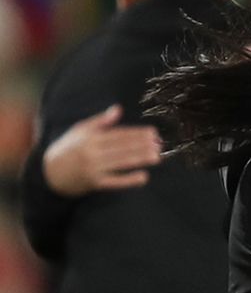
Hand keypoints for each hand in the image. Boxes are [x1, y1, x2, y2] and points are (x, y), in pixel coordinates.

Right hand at [41, 105, 161, 195]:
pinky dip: (129, 179)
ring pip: (121, 163)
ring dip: (140, 159)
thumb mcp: (80, 131)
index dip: (137, 134)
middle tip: (160, 144)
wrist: (49, 173)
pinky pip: (115, 181)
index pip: (118, 135)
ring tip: (157, 156)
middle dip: (142, 145)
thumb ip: (101, 121)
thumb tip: (118, 108)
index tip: (153, 133)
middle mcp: (92, 153)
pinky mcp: (94, 183)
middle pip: (122, 148)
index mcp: (90, 138)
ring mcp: (93, 169)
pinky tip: (144, 177)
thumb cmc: (68, 148)